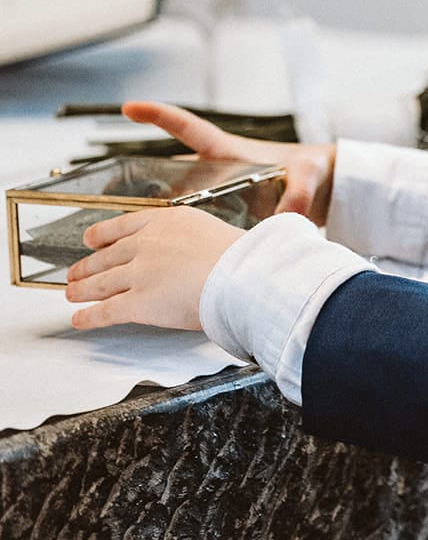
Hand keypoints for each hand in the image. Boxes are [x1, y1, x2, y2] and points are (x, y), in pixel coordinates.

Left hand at [64, 207, 244, 329]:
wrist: (243, 274)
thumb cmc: (241, 257)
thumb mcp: (214, 231)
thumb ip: (193, 239)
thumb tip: (193, 252)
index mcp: (167, 221)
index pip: (124, 226)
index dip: (102, 234)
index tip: (92, 238)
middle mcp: (148, 244)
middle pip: (107, 255)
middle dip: (88, 265)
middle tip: (78, 271)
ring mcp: (140, 273)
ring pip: (101, 282)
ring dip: (83, 289)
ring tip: (72, 293)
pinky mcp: (138, 302)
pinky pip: (106, 311)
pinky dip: (89, 316)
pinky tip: (81, 318)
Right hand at [121, 101, 337, 224]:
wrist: (324, 193)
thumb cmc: (313, 171)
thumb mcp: (307, 174)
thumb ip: (299, 191)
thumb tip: (289, 214)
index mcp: (228, 153)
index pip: (189, 129)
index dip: (160, 116)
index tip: (130, 107)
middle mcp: (216, 173)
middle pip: (168, 172)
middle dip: (136, 179)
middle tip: (105, 191)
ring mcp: (218, 196)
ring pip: (176, 202)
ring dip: (151, 214)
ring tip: (118, 229)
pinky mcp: (226, 218)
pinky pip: (194, 225)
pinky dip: (178, 237)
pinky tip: (159, 256)